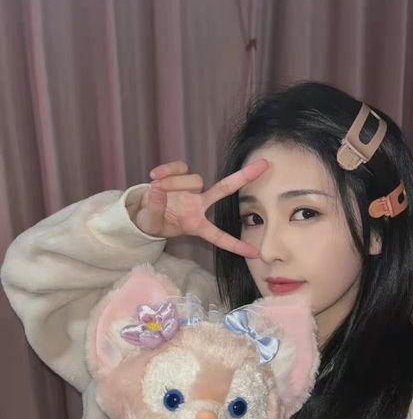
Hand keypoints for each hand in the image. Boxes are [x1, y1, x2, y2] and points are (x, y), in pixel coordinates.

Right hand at [132, 159, 267, 257]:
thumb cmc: (152, 222)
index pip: (219, 236)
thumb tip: (156, 190)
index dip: (235, 245)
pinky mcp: (180, 175)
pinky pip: (180, 167)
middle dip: (244, 176)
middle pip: (224, 188)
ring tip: (155, 190)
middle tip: (265, 164)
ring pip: (193, 180)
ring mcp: (192, 190)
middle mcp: (199, 205)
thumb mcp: (151, 223)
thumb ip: (155, 209)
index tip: (254, 253)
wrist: (140, 210)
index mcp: (196, 224)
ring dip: (172, 184)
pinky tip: (153, 175)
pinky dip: (167, 170)